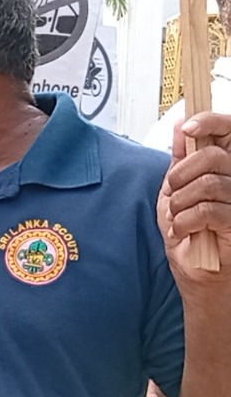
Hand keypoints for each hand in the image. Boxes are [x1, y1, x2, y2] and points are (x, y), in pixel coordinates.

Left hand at [159, 113, 230, 283]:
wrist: (198, 274)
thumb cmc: (191, 235)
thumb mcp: (176, 192)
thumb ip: (182, 160)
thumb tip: (182, 127)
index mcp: (228, 168)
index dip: (211, 122)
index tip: (188, 129)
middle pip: (214, 156)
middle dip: (182, 174)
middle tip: (173, 193)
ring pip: (210, 183)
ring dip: (181, 202)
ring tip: (178, 218)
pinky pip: (209, 210)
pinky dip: (185, 221)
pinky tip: (182, 231)